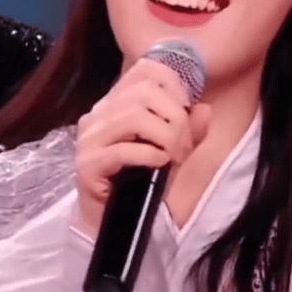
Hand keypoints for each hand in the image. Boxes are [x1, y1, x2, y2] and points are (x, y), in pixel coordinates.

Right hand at [75, 57, 210, 237]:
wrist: (111, 222)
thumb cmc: (141, 181)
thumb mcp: (173, 151)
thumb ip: (189, 130)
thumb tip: (205, 109)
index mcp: (117, 102)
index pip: (144, 70)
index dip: (173, 83)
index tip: (186, 109)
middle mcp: (99, 113)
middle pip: (143, 92)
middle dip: (174, 117)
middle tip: (183, 145)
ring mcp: (89, 138)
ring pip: (133, 117)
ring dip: (165, 136)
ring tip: (174, 156)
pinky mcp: (87, 164)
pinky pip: (123, 149)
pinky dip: (150, 155)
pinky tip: (159, 165)